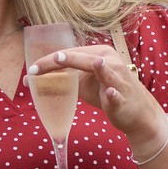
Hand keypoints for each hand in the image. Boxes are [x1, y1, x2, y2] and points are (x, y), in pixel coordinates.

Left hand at [29, 45, 164, 139]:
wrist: (137, 114)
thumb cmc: (106, 93)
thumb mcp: (82, 85)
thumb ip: (60, 80)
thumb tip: (30, 80)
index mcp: (98, 54)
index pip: (71, 54)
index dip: (50, 61)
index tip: (32, 69)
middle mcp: (110, 62)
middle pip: (83, 59)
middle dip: (62, 62)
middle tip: (43, 65)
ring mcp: (119, 79)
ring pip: (106, 72)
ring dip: (100, 68)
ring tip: (96, 63)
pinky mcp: (124, 98)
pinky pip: (117, 95)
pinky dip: (113, 94)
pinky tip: (109, 92)